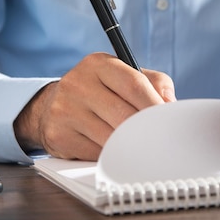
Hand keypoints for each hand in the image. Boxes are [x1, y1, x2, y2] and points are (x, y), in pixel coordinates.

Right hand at [13, 53, 175, 159]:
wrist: (49, 107)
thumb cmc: (97, 92)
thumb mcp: (122, 76)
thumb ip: (153, 83)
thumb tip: (170, 104)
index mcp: (97, 64)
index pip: (134, 84)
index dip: (155, 105)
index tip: (168, 120)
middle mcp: (77, 84)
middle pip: (124, 114)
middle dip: (145, 129)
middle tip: (159, 138)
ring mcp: (65, 110)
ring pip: (111, 137)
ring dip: (130, 144)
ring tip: (138, 144)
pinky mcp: (59, 135)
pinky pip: (96, 153)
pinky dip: (111, 155)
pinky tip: (112, 148)